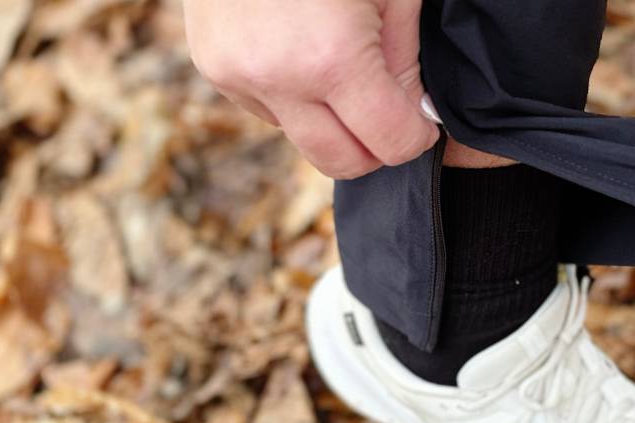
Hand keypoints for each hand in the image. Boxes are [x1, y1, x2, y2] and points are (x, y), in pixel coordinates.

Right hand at [182, 0, 439, 178]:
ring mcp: (236, 77)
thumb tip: (415, 112)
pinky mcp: (213, 68)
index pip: (388, 144)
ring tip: (340, 63)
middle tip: (390, 111)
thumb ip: (404, 59)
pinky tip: (299, 48)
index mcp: (330, 59)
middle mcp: (276, 79)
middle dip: (374, 147)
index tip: (420, 122)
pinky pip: (268, 110)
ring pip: (301, 139)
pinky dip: (294, 96)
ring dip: (330, 121)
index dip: (414, 138)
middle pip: (341, 163)